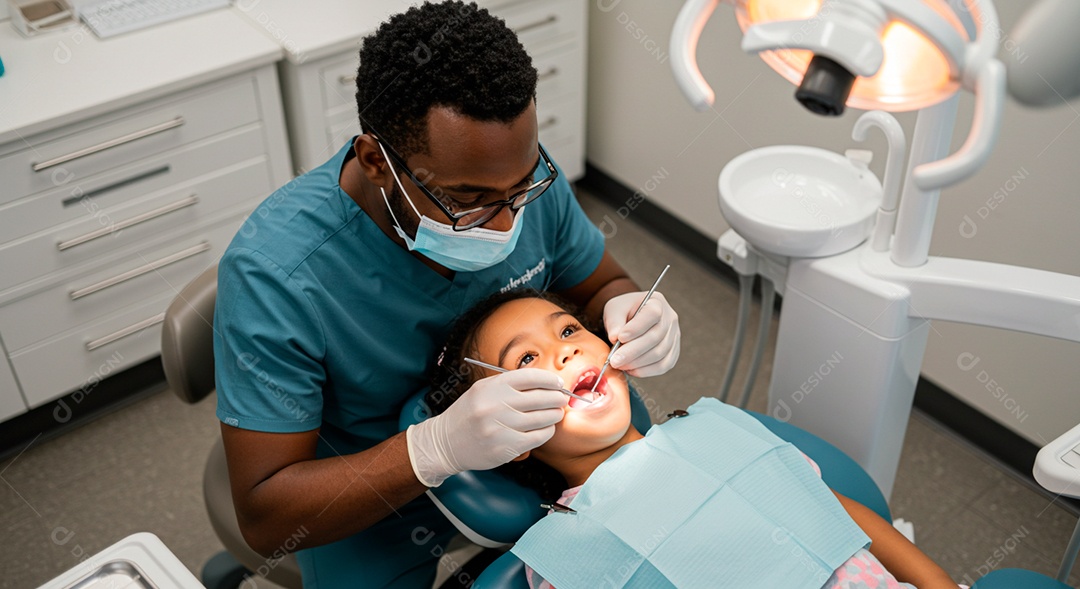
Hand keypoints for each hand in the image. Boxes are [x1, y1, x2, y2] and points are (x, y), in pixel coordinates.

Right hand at [406, 369, 567, 486]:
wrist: (446, 442)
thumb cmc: (469, 414)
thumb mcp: (483, 389)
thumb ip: (510, 384)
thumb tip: (544, 382)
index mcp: (493, 387)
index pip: (531, 377)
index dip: (550, 379)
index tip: (558, 383)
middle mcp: (497, 405)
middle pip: (542, 397)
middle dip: (557, 397)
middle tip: (562, 399)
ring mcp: (502, 427)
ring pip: (544, 418)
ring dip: (555, 415)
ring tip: (556, 413)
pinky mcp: (507, 447)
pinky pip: (538, 436)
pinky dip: (547, 431)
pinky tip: (545, 428)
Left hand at [602, 291, 679, 376]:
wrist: (631, 317)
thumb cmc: (623, 312)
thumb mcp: (614, 310)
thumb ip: (614, 321)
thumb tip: (615, 338)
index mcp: (657, 302)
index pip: (652, 314)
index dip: (636, 328)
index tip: (619, 338)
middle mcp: (670, 318)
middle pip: (656, 337)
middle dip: (633, 351)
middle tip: (615, 360)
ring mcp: (674, 336)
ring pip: (660, 354)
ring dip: (638, 363)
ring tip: (619, 365)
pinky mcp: (673, 352)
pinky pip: (663, 365)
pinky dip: (646, 370)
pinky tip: (630, 369)